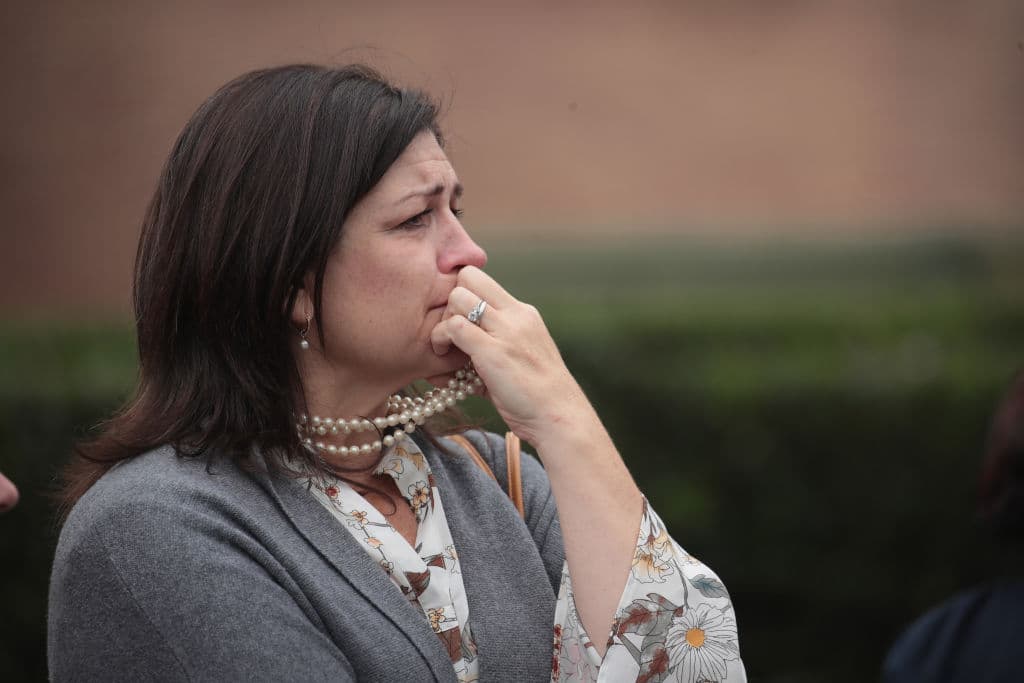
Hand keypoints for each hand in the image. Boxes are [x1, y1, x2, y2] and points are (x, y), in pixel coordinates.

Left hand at [427, 266, 593, 446]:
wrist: (558, 417)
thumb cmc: (537, 396)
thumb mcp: (522, 357)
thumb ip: (496, 343)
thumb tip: (461, 349)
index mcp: (523, 313)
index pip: (482, 278)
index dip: (461, 294)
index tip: (456, 320)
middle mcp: (516, 314)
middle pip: (468, 277)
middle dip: (450, 302)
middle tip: (449, 332)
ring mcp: (505, 330)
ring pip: (457, 296)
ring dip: (443, 321)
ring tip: (445, 348)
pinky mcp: (492, 351)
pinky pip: (454, 326)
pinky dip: (442, 340)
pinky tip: (445, 359)